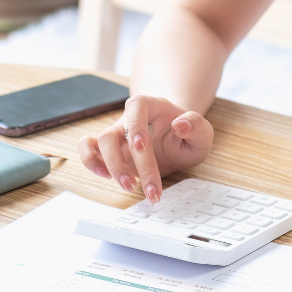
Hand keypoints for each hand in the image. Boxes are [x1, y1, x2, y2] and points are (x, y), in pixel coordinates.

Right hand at [78, 95, 213, 203]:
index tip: (141, 146)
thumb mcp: (202, 132)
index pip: (137, 106)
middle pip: (117, 132)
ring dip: (110, 166)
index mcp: (152, 107)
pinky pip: (89, 149)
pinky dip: (91, 162)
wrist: (178, 139)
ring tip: (127, 185)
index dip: (135, 124)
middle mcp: (131, 119)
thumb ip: (196, 125)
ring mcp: (119, 134)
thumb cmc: (188, 133)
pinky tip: (106, 176)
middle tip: (142, 186)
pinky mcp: (110, 151)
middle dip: (126, 162)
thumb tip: (180, 124)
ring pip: (100, 142)